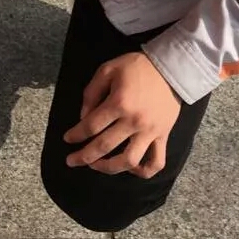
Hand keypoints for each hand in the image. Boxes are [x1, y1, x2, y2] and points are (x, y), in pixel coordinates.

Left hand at [63, 52, 179, 178]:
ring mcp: (150, 132)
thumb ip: (91, 93)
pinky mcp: (163, 137)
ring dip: (109, 168)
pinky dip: (143, 171)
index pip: (91, 126)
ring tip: (96, 166)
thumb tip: (83, 117)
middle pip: (104, 146)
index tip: (67, 139)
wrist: (171, 68)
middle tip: (71, 161)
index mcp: (119, 103)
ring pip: (129, 161)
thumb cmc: (136, 67)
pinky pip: (156, 162)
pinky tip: (130, 168)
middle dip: (84, 156)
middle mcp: (134, 121)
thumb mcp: (107, 70)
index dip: (76, 134)